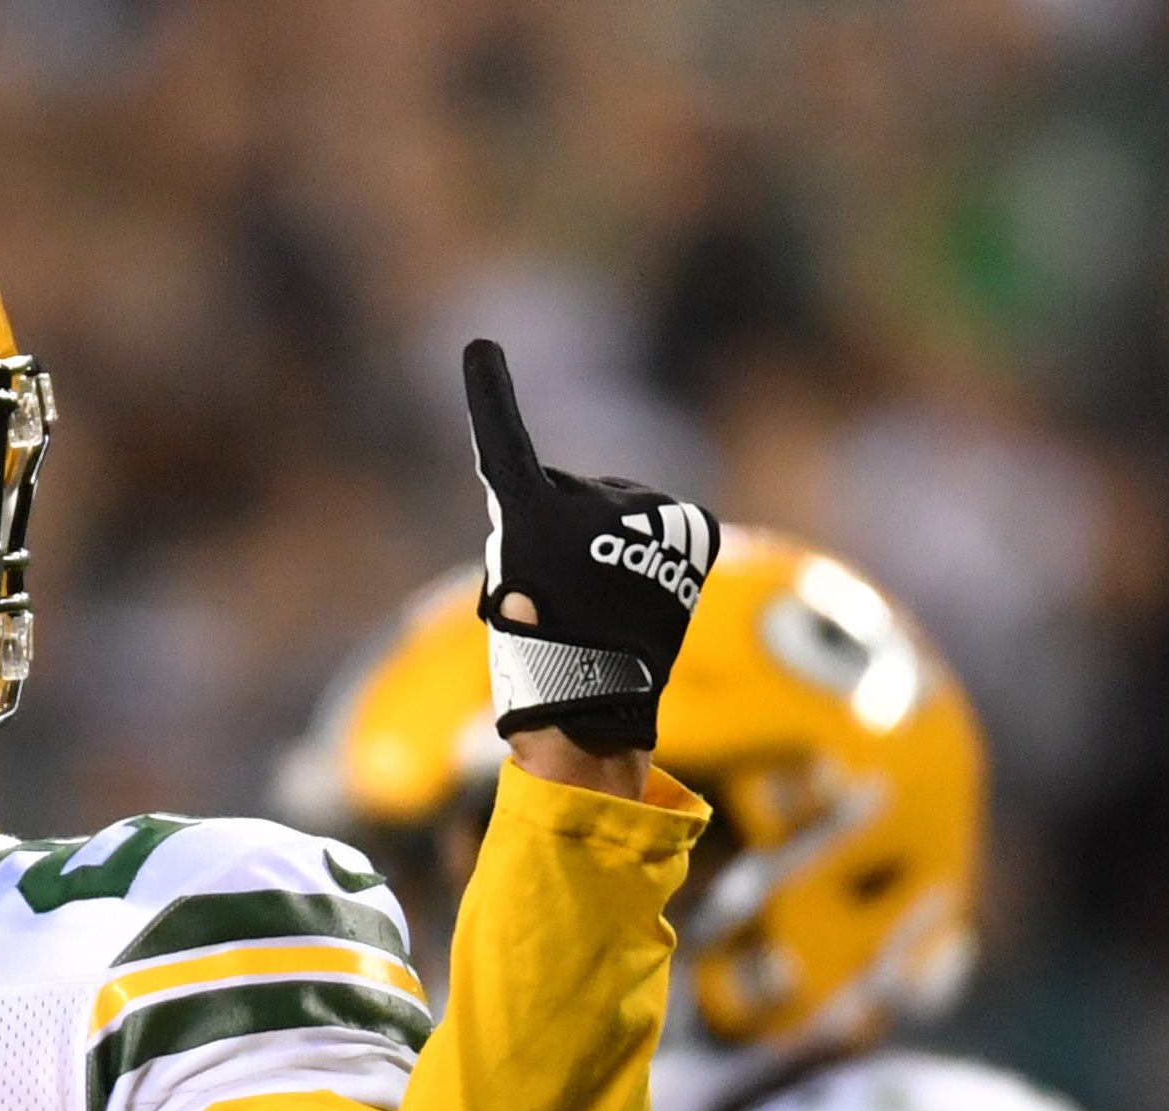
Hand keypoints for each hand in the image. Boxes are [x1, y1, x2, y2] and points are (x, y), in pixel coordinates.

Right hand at [464, 339, 716, 749]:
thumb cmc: (538, 655)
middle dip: (569, 531)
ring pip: (621, 511)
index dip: (489, 398)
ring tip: (606, 602)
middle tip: (561, 592)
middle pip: (571, 495)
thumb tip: (585, 515)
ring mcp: (639, 513)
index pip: (502, 446)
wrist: (593, 703)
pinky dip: (662, 552)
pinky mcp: (688, 527)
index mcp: (527, 517)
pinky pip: (669, 525)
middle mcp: (583, 501)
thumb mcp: (512, 586)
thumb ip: (539, 533)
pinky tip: (650, 590)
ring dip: (615, 546)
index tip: (480, 349)